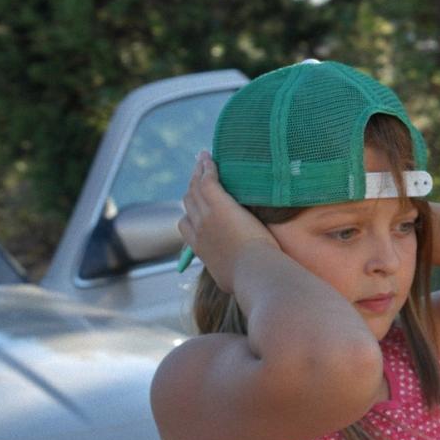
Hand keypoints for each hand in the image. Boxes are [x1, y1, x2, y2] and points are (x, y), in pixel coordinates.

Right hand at [177, 151, 278, 293]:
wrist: (254, 272)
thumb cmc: (249, 280)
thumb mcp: (231, 280)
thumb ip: (229, 274)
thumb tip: (236, 283)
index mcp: (200, 249)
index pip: (185, 225)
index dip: (189, 213)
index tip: (194, 205)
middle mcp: (197, 230)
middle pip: (188, 202)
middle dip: (191, 188)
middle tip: (197, 175)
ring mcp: (206, 216)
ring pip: (195, 187)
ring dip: (198, 172)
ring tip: (203, 160)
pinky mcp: (219, 205)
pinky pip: (208, 179)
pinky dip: (206, 166)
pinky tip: (210, 156)